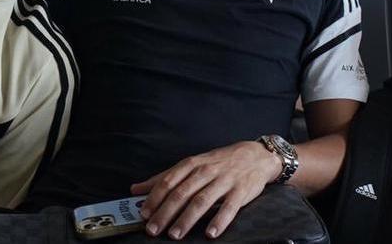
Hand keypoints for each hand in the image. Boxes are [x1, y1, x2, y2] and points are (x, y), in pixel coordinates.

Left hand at [130, 140, 281, 239]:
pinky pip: (230, 207)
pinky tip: (211, 233)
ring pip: (202, 200)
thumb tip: (135, 189)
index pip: (169, 181)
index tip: (144, 214)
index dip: (155, 197)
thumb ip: (164, 177)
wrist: (256, 156)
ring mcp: (224, 180)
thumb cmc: (219, 162)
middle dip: (166, 212)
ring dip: (187, 219)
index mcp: (192, 164)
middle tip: (154, 229)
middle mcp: (207, 171)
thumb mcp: (192, 164)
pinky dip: (219, 220)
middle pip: (182, 192)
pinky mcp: (241, 191)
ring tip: (175, 234)